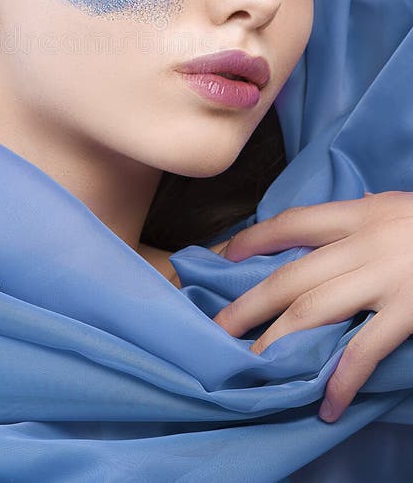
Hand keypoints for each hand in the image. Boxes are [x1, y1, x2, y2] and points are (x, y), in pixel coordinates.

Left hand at [210, 191, 412, 421]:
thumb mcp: (399, 209)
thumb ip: (362, 222)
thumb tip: (325, 238)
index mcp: (362, 213)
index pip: (293, 223)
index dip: (254, 240)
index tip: (222, 257)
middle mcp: (364, 243)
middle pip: (290, 275)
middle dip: (248, 304)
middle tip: (217, 329)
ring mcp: (386, 278)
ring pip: (312, 311)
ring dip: (276, 342)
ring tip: (252, 365)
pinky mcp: (410, 309)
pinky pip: (365, 349)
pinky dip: (342, 378)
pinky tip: (327, 403)